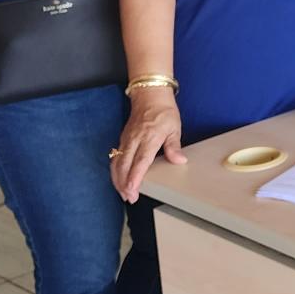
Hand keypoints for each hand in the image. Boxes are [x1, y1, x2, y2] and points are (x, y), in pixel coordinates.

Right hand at [112, 88, 184, 202]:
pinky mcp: (122, 139)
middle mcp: (134, 140)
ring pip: (117, 163)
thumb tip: (179, 160)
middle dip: (124, 183)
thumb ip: (174, 146)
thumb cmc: (163, 112)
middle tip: (129, 198)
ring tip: (123, 193)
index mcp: (149, 138)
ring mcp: (126, 140)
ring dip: (118, 179)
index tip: (132, 189)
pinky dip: (115, 171)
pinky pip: (116, 157)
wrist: (149, 96)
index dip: (135, 176)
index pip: (140, 161)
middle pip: (124, 165)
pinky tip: (118, 179)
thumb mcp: (174, 128)